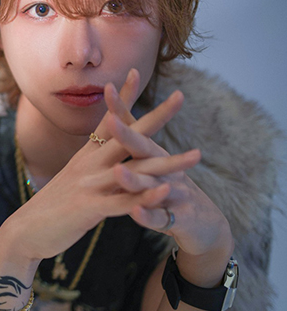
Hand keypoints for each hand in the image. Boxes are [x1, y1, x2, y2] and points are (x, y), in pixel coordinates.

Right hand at [0, 70, 197, 278]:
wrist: (22, 231)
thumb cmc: (48, 208)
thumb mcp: (70, 181)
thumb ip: (90, 169)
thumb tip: (105, 162)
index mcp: (83, 157)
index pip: (107, 120)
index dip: (122, 96)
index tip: (134, 71)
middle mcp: (88, 165)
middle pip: (127, 135)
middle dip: (157, 117)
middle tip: (181, 97)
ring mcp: (89, 185)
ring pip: (135, 170)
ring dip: (168, 163)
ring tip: (197, 156)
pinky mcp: (88, 209)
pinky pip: (123, 202)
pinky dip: (146, 196)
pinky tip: (168, 190)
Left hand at [103, 84, 233, 284]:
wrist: (204, 224)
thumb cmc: (168, 193)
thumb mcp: (150, 168)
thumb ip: (134, 147)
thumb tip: (114, 117)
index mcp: (151, 155)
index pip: (133, 129)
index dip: (120, 110)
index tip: (107, 86)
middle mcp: (162, 169)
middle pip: (142, 149)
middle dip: (127, 135)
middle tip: (112, 120)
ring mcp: (171, 194)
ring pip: (150, 184)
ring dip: (134, 179)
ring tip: (119, 172)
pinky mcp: (177, 218)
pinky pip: (158, 217)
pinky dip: (148, 214)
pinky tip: (138, 212)